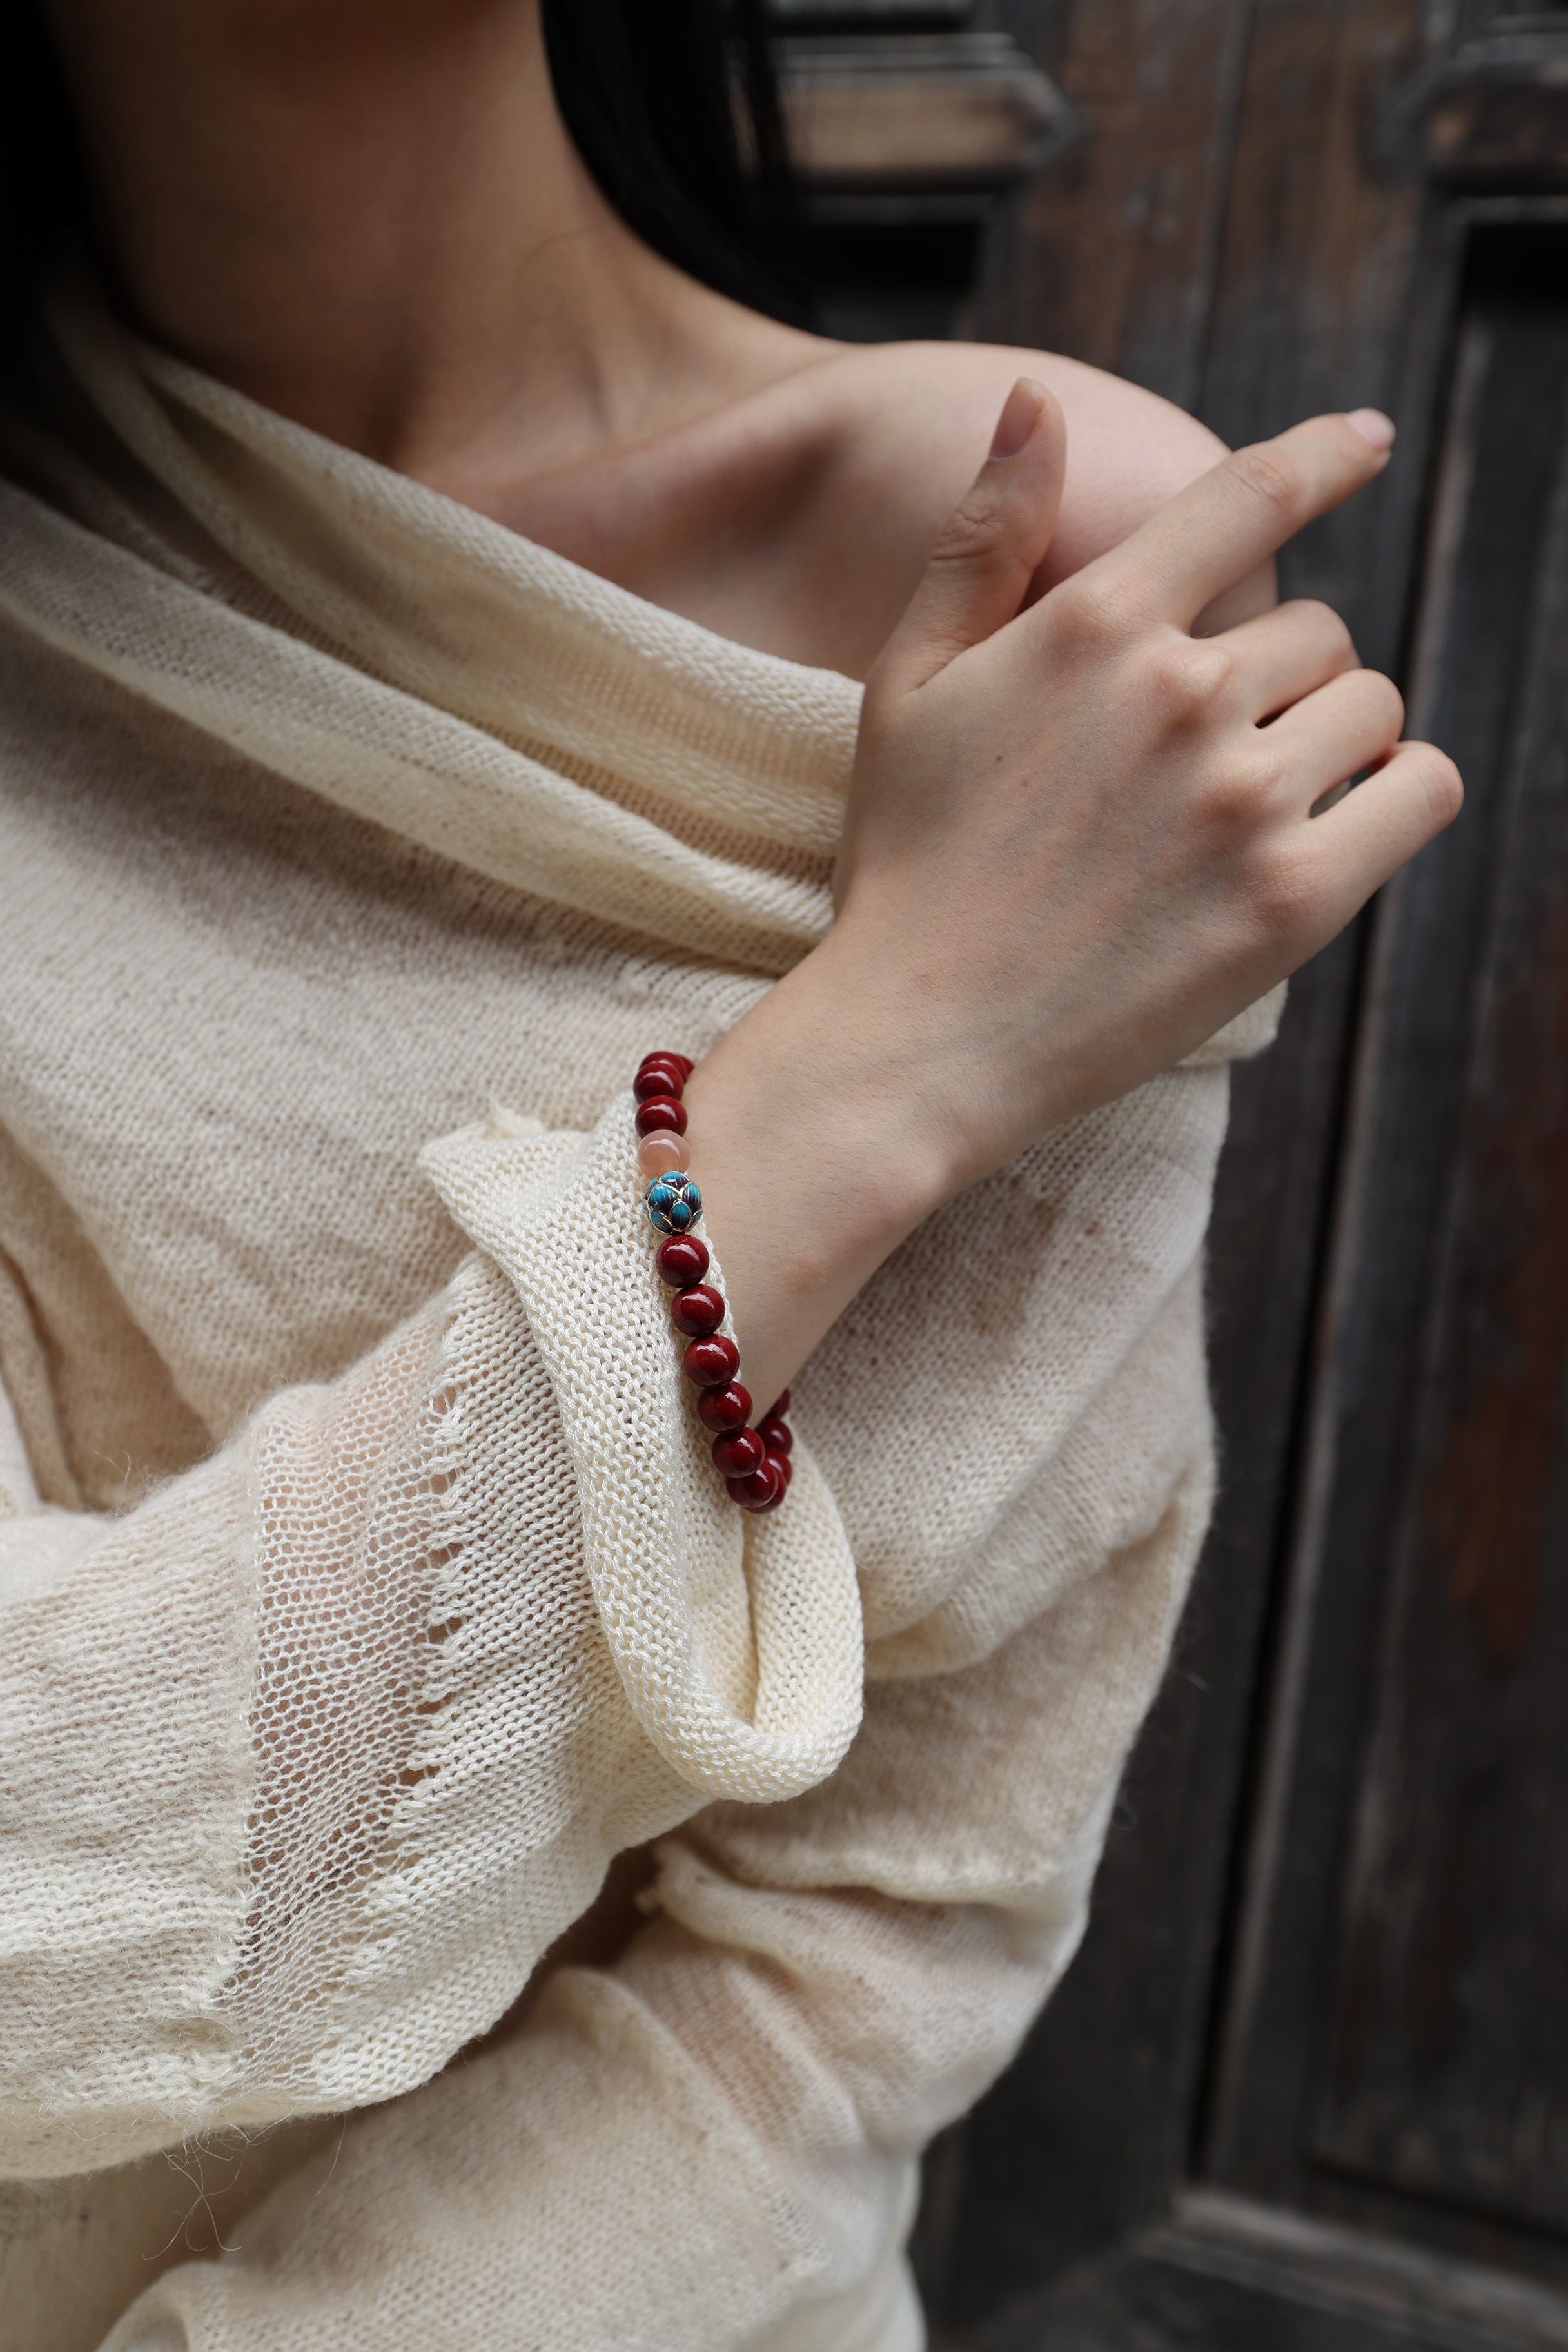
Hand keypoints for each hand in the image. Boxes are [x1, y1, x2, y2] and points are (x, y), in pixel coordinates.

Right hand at [687, 386, 1459, 1412]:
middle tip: (1208, 759)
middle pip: (1315, 630)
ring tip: (1258, 804)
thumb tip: (1038, 397)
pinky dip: (1399, 794)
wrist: (917, 1038)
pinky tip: (1341, 823)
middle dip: (1279, 679)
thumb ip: (984, 537)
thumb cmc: (906, 864)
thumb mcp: (909, 681)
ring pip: (1369, 706)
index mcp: (1095, 624)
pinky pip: (1419, 790)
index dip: (1323, 456)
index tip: (1368, 441)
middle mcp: (1179, 692)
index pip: (1249, 497)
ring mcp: (1242, 797)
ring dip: (1333, 740)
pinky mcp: (1292, 897)